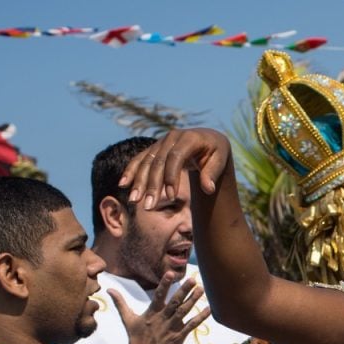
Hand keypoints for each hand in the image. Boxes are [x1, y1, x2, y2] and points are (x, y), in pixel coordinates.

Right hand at [112, 272, 211, 343]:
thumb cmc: (136, 338)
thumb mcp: (127, 319)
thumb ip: (121, 303)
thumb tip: (109, 290)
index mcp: (151, 313)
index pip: (158, 295)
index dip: (164, 285)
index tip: (171, 274)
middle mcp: (162, 319)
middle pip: (175, 302)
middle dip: (184, 290)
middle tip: (193, 279)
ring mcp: (171, 328)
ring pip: (184, 312)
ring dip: (193, 300)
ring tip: (202, 289)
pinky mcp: (179, 336)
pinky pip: (191, 325)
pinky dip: (200, 317)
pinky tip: (209, 309)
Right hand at [118, 128, 232, 210]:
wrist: (208, 140)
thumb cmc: (216, 153)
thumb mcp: (220, 160)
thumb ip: (212, 173)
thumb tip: (208, 189)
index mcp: (189, 138)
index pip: (176, 157)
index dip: (171, 176)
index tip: (170, 197)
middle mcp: (172, 137)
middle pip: (158, 162)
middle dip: (152, 184)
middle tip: (148, 206)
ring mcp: (161, 142)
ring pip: (146, 162)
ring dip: (138, 182)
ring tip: (134, 200)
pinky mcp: (155, 149)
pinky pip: (140, 159)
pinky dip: (131, 171)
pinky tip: (123, 185)